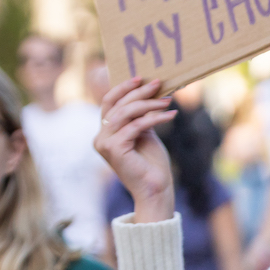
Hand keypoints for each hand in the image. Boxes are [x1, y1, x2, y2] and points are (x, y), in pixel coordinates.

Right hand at [94, 76, 175, 223]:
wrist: (156, 190)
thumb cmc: (152, 164)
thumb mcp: (144, 134)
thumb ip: (139, 117)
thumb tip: (146, 92)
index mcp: (104, 133)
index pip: (108, 103)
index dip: (122, 88)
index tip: (141, 78)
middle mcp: (100, 137)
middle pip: (116, 105)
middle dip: (138, 92)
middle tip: (158, 84)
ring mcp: (104, 143)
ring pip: (125, 113)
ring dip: (148, 104)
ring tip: (167, 100)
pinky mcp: (114, 150)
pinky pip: (135, 126)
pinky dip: (154, 118)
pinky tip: (170, 114)